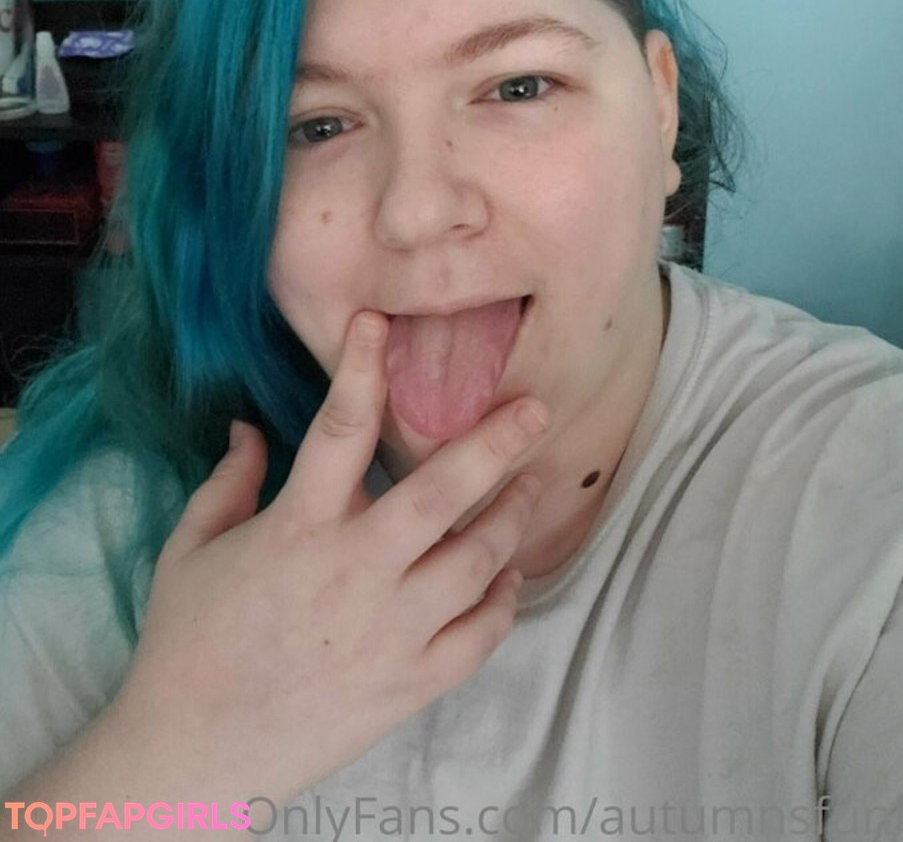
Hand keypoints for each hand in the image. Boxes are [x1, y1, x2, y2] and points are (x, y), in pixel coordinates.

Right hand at [104, 311, 546, 804]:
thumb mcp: (189, 551)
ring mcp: (391, 631)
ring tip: (536, 482)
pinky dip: (504, 601)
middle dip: (496, 443)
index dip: (364, 368)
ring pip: (477, 560)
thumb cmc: (185, 647)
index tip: (381, 324)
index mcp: (298, 530)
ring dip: (514, 516)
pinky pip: (479, 636)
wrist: (191, 758)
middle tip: (536, 407)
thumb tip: (249, 425)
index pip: (341, 430)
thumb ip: (227, 482)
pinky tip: (510, 573)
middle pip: (442, 492)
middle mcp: (355, 573)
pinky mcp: (411, 683)